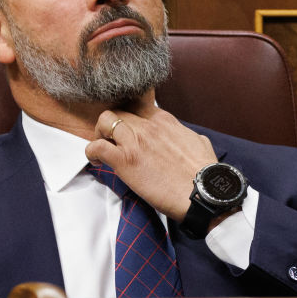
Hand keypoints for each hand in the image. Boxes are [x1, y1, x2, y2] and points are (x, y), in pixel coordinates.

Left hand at [84, 102, 216, 221]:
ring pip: (105, 120)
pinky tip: (97, 162)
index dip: (129, 115)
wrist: (203, 193)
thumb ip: (187, 136)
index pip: (138, 105)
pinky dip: (92, 152)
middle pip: (119, 110)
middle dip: (111, 124)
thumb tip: (187, 137)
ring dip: (99, 134)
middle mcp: (148, 126)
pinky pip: (97, 147)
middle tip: (111, 140)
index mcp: (165, 121)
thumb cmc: (204, 174)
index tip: (127, 129)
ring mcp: (135, 141)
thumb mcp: (200, 143)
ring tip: (102, 149)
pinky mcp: (125, 160)